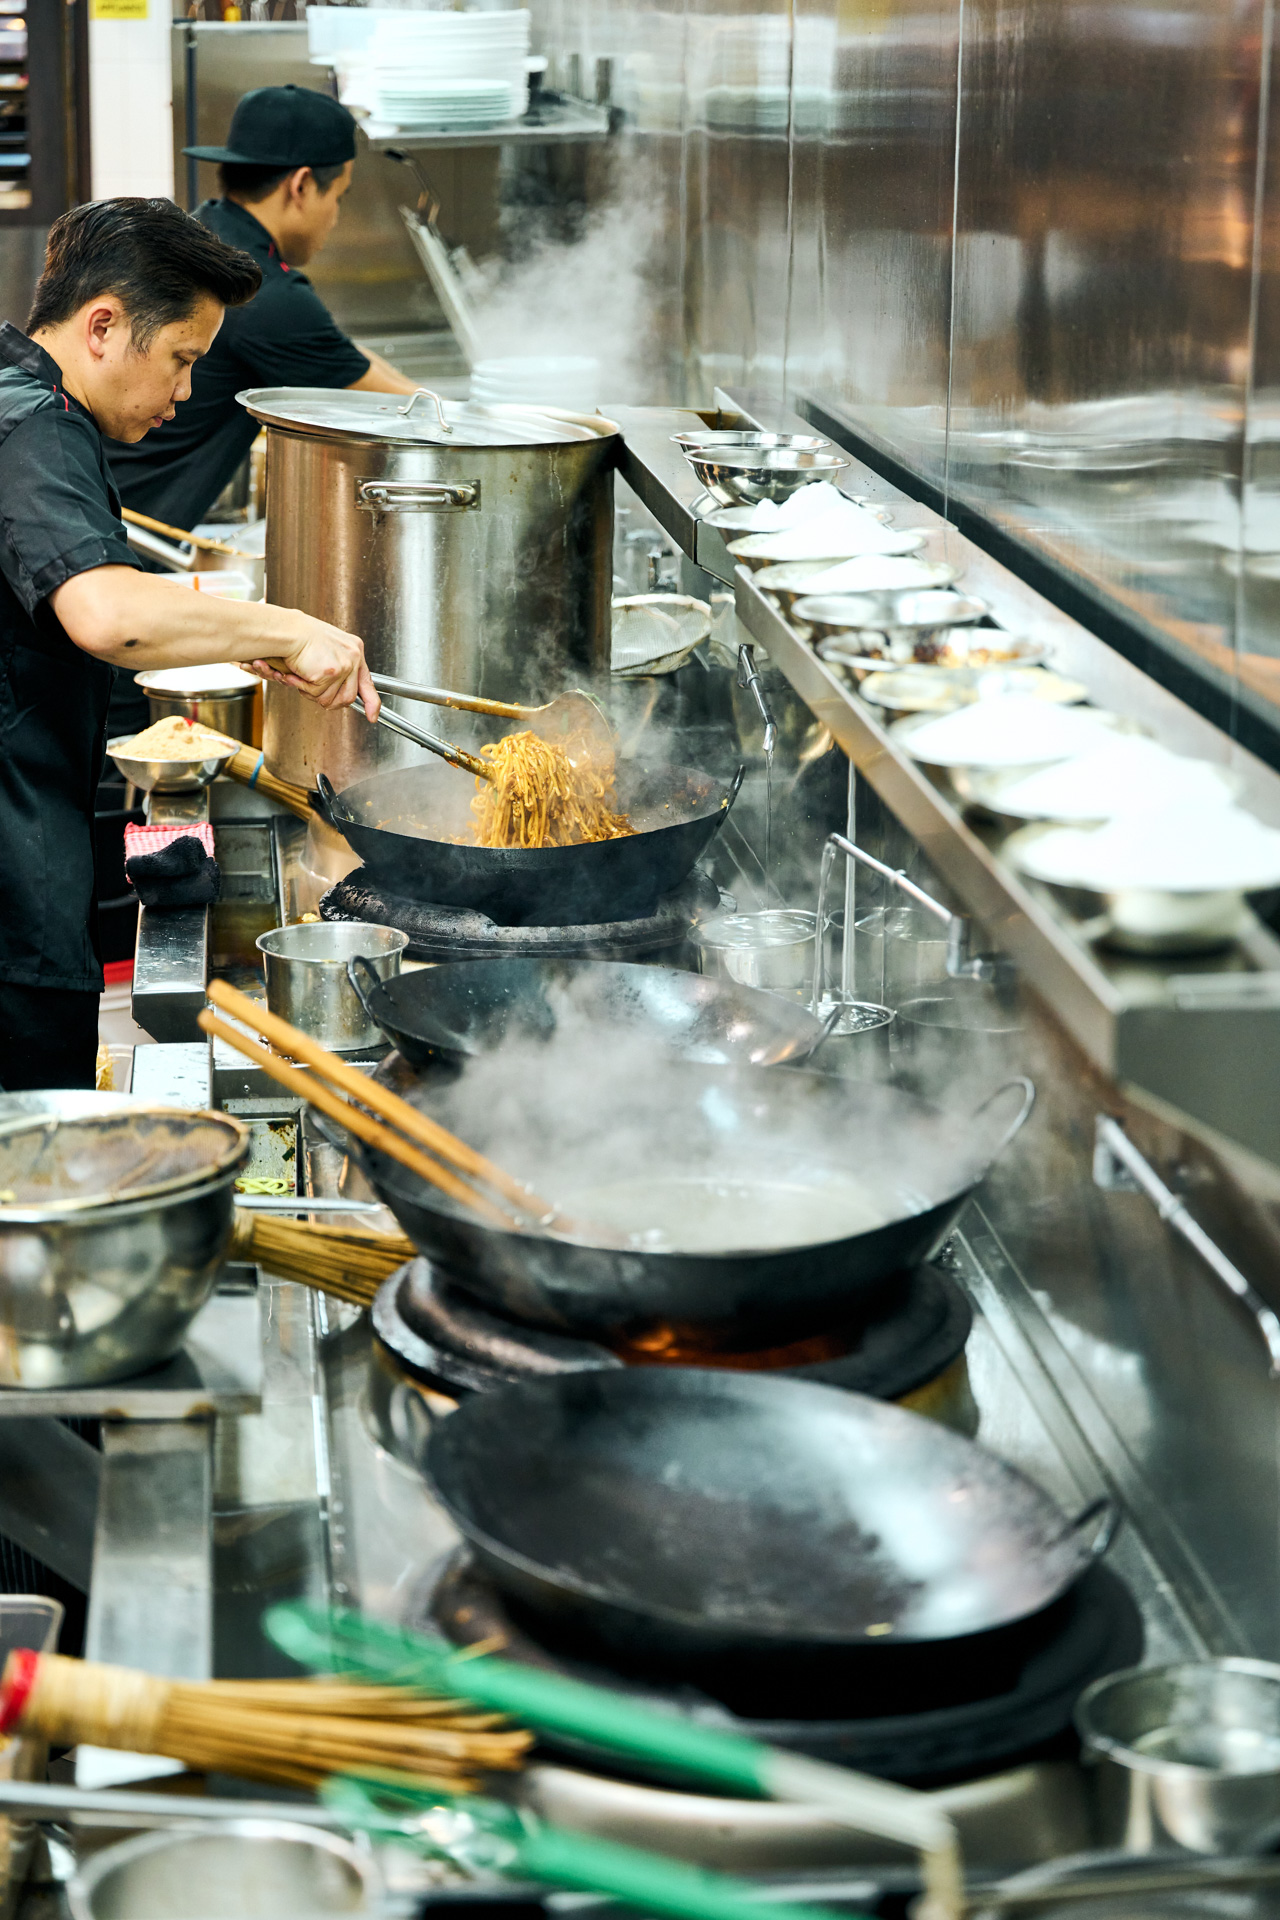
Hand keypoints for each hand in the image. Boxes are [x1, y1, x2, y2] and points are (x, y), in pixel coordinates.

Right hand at [252, 613, 380, 719]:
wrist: (288, 630)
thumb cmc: (300, 637)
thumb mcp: (327, 651)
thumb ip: (338, 669)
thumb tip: (341, 696)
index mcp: (354, 649)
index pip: (367, 682)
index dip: (371, 702)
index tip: (372, 716)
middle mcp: (353, 656)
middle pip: (348, 697)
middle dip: (329, 701)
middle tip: (313, 690)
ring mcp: (344, 665)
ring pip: (330, 699)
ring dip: (312, 693)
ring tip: (303, 676)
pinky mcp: (331, 672)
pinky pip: (316, 693)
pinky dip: (302, 687)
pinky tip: (297, 674)